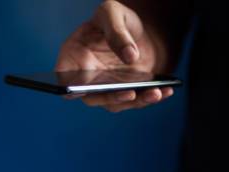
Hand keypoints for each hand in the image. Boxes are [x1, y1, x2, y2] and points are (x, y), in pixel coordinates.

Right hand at [55, 0, 173, 111]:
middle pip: (91, 96)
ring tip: (155, 92)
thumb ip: (116, 30)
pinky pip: (135, 101)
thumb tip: (130, 56)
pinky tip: (165, 91)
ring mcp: (105, 89)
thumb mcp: (112, 12)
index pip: (63, 76)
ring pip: (116, 103)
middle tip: (128, 93)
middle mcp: (86, 78)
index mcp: (73, 56)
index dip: (69, 86)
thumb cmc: (119, 19)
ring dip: (135, 101)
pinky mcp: (125, 94)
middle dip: (110, 97)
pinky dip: (150, 97)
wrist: (142, 30)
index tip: (80, 90)